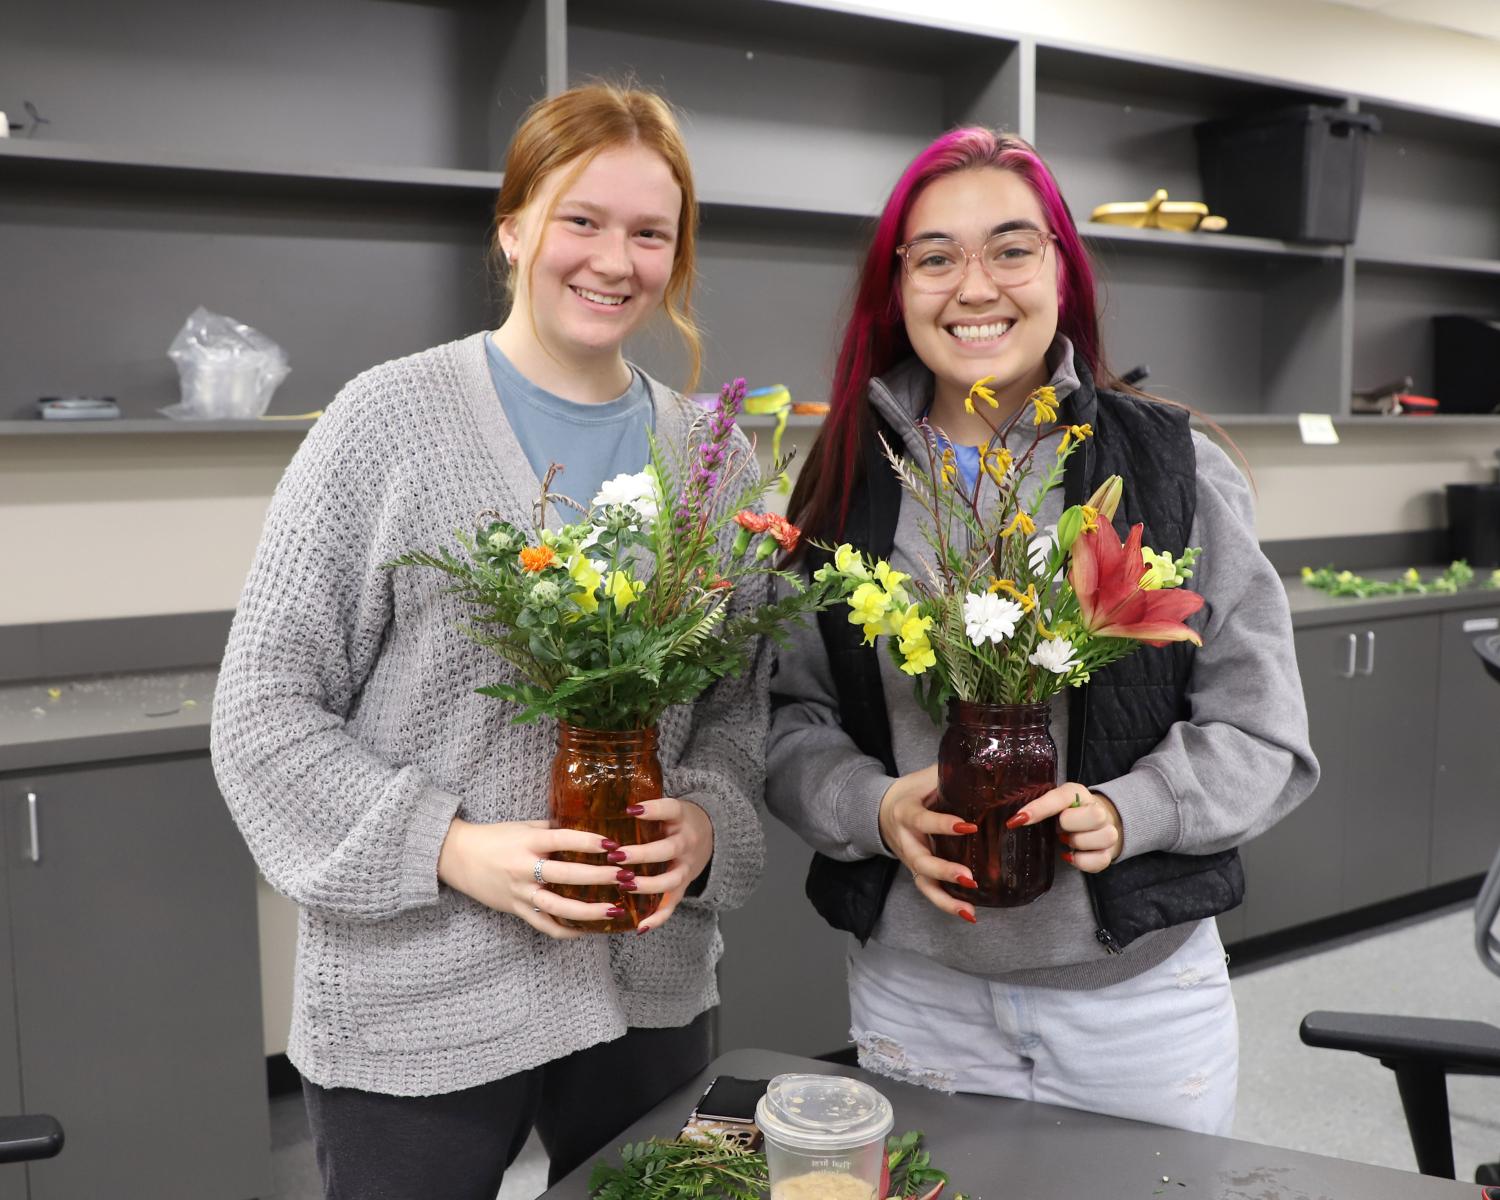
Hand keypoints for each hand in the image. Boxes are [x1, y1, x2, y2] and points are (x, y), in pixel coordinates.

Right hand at [437, 817, 626, 938]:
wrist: (457, 856)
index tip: (614, 844)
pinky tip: (587, 930)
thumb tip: (585, 827)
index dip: (590, 841)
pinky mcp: (516, 909)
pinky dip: (566, 930)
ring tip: (614, 910)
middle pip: (567, 875)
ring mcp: (520, 891)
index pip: (564, 840)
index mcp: (528, 842)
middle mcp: (525, 868)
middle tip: (625, 877)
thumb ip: (552, 828)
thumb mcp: (524, 826)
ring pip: (558, 906)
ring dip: (589, 910)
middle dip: (599, 877)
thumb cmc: (494, 837)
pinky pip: (544, 924)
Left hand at [609, 797, 713, 933]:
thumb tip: (598, 803)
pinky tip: (640, 926)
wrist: (712, 833)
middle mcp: (686, 842)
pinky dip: (658, 917)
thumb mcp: (668, 807)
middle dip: (642, 854)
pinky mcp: (684, 885)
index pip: (670, 809)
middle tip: (616, 856)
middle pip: (668, 849)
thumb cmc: (676, 820)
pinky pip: (673, 904)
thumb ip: (644, 808)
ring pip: (672, 879)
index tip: (631, 810)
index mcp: (681, 817)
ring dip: (648, 885)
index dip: (652, 809)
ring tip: (625, 885)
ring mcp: (687, 866)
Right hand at [877, 764, 980, 921]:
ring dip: (945, 898)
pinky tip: (969, 914)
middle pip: (920, 860)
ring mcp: (910, 859)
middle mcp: (905, 840)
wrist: (879, 809)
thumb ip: (952, 774)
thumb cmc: (912, 791)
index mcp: (905, 812)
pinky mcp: (917, 871)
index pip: (922, 819)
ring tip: (969, 910)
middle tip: (969, 878)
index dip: (942, 824)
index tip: (969, 826)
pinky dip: (947, 904)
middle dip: (943, 871)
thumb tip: (990, 764)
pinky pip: (929, 891)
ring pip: (923, 883)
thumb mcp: (926, 778)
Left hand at [1007, 784, 1122, 872]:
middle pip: (1095, 816)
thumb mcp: (1054, 804)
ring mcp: (1107, 832)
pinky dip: (1082, 861)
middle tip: (1059, 828)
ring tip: (1067, 840)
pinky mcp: (1108, 852)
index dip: (1040, 808)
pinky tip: (1071, 854)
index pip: (1062, 797)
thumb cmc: (1068, 812)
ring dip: (1078, 842)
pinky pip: (1100, 860)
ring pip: (1103, 837)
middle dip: (1070, 825)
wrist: (1094, 823)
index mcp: (1078, 793)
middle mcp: (1098, 810)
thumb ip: (1039, 807)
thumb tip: (1016, 820)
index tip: (1019, 819)